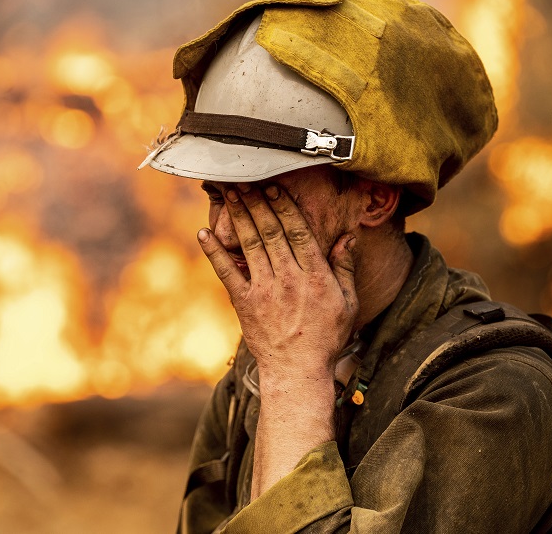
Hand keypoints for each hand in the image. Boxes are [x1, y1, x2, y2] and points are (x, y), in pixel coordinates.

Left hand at [197, 182, 358, 382]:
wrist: (298, 371)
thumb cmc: (327, 337)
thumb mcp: (348, 302)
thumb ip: (345, 268)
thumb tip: (347, 237)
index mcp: (316, 277)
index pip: (298, 232)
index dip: (284, 206)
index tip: (274, 187)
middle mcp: (289, 279)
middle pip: (270, 232)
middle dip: (257, 202)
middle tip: (244, 179)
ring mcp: (264, 291)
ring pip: (250, 245)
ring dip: (238, 217)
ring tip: (229, 193)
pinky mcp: (245, 304)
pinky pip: (226, 274)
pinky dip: (214, 253)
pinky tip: (203, 234)